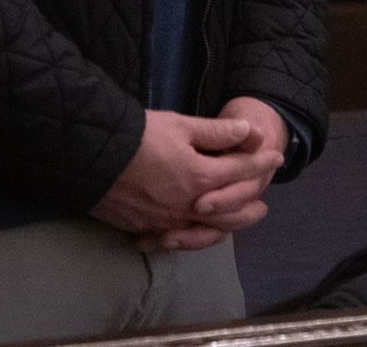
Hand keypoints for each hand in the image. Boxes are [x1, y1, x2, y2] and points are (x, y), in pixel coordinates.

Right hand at [138, 97, 289, 253]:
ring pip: (205, 232)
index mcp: (200, 177)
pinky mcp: (146, 228)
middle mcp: (187, 205)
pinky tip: (196, 234)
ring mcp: (166, 220)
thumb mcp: (179, 125)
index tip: (275, 157)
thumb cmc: (137, 136)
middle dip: (249, 205)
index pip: (240, 171)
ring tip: (236, 224)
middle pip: (229, 211)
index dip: (260, 163)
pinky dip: (192, 239)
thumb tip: (248, 130)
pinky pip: (177, 239)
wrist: (91, 156)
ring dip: (226, 227)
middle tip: (263, 204)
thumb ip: (216, 132)